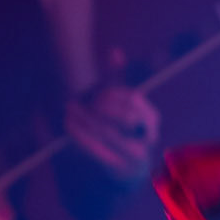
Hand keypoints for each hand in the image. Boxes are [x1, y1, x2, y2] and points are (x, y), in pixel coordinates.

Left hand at [65, 52, 160, 183]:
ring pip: (108, 132)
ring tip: (69, 109)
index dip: (113, 95)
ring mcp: (136, 154)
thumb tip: (115, 51)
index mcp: (152, 118)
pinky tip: (68, 126)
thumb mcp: (121, 101)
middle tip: (80, 100)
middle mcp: (148, 136)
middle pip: (121, 115)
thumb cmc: (124, 127)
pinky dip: (81, 137)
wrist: (130, 168)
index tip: (97, 93)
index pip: (133, 99)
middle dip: (100, 107)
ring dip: (86, 120)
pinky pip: (98, 150)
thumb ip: (118, 77)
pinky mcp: (120, 167)